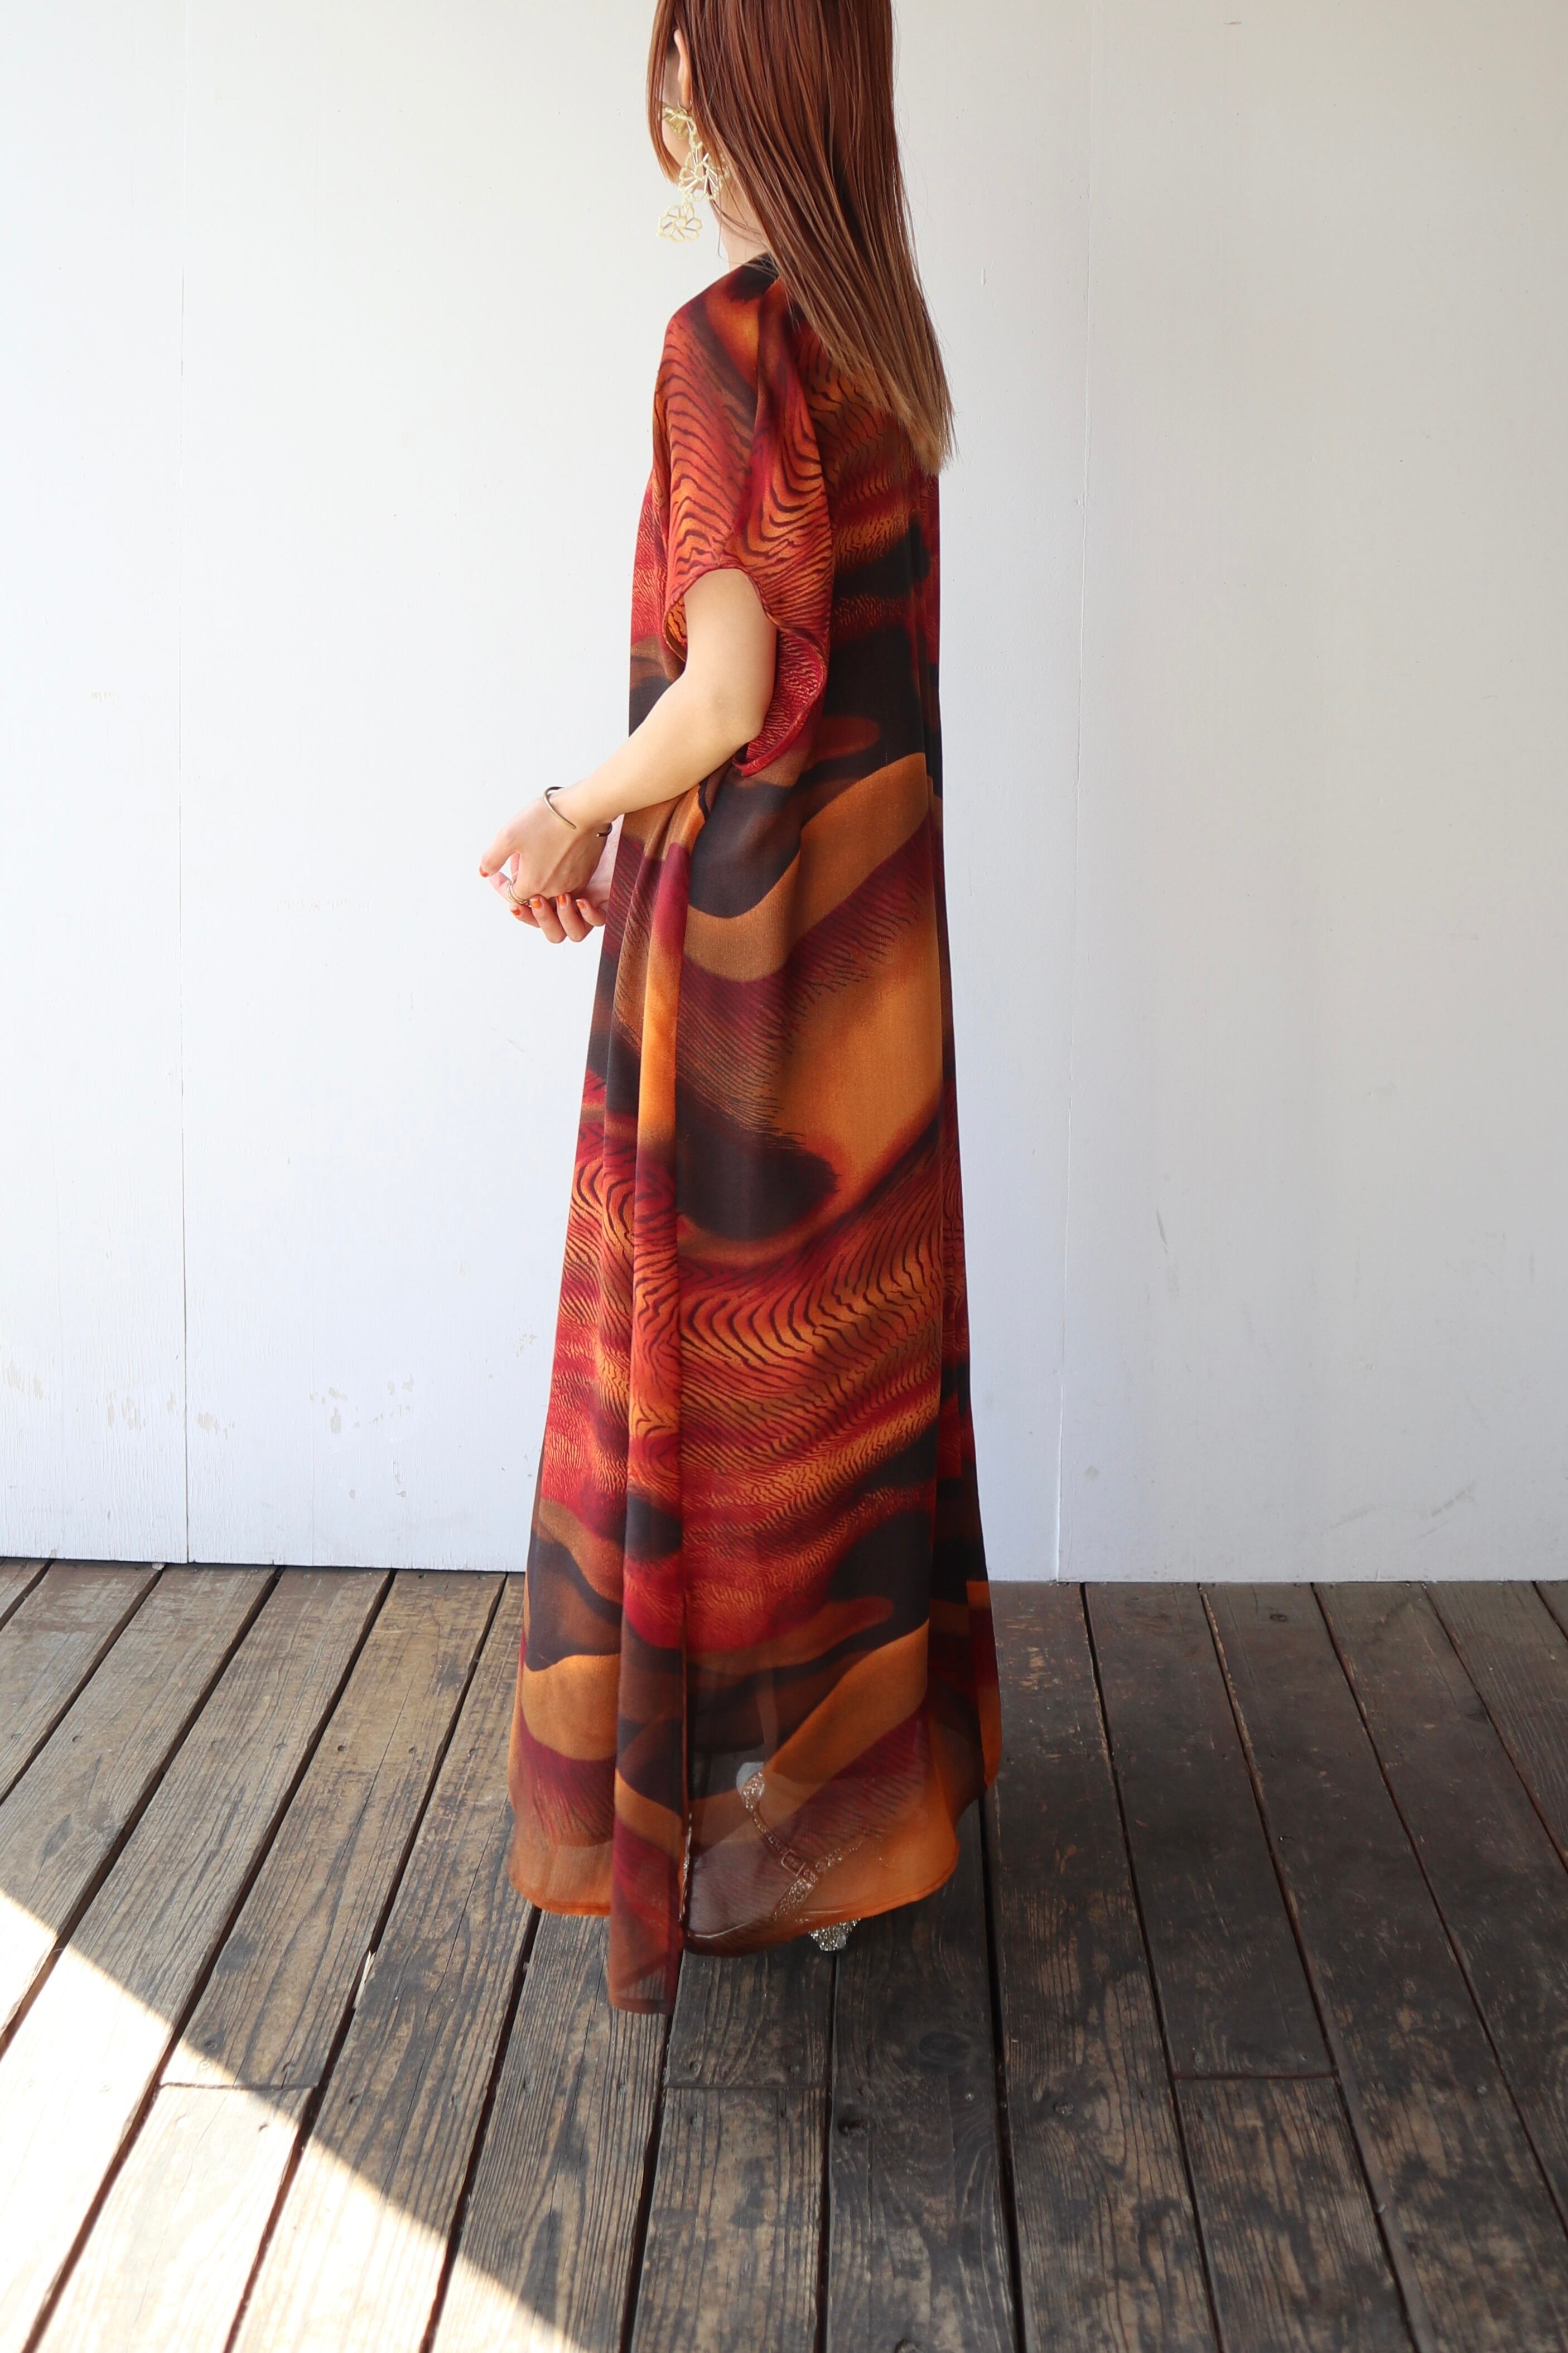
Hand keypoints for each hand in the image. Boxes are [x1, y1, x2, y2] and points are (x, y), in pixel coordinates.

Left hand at [479, 802, 616, 941]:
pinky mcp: (586, 874)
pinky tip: (551, 856)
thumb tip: (484, 871)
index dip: (501, 885)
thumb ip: (491, 858)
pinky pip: (568, 885)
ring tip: (533, 859)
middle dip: (520, 883)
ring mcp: (574, 884)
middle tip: (515, 862)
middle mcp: (555, 891)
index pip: (512, 898)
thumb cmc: (547, 821)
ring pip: (551, 894)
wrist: (584, 809)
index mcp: (533, 886)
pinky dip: (556, 876)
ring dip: (539, 881)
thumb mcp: (508, 836)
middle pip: (532, 898)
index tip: (496, 873)